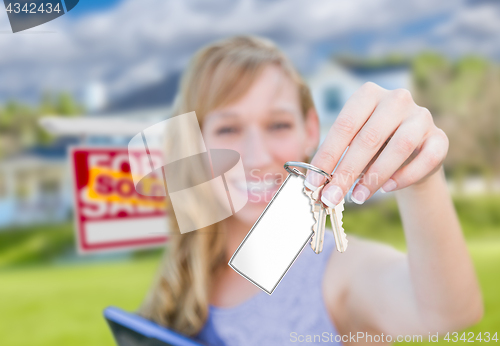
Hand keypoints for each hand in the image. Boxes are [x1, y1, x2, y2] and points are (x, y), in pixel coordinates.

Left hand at [305, 82, 448, 205]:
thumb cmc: (372, 147)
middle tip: (331, 196)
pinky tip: (388, 188)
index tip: (313, 182)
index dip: (327, 156)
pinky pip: (426, 158)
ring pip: (399, 146)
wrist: (409, 153)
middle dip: (346, 172)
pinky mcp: (439, 137)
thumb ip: (337, 158)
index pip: (344, 126)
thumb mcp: (351, 145)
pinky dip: (406, 176)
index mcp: (368, 94)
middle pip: (369, 138)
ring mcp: (421, 116)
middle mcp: (396, 99)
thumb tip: (316, 183)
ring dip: (375, 176)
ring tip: (357, 196)